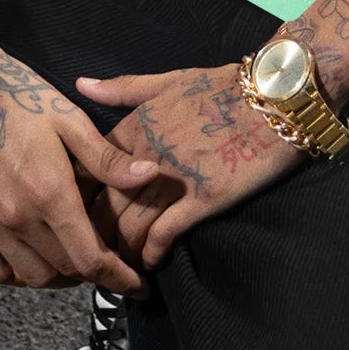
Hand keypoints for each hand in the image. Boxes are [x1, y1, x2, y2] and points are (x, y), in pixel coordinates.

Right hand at [0, 8, 159, 294]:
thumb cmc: (14, 94)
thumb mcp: (67, 118)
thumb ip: (107, 157)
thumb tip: (150, 176)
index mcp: (49, 192)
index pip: (90, 259)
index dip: (118, 279)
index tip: (137, 286)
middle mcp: (16, 217)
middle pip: (65, 271)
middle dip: (94, 273)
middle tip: (109, 261)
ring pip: (32, 277)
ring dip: (59, 276)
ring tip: (74, 258)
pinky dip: (19, 275)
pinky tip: (34, 257)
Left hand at [75, 62, 301, 266]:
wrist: (274, 96)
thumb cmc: (224, 86)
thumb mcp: (169, 80)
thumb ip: (123, 89)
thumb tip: (80, 85)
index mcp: (135, 127)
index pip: (87, 171)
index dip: (76, 198)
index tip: (74, 215)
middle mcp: (145, 155)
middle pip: (102, 206)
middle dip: (91, 234)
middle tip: (88, 254)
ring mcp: (173, 179)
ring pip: (129, 226)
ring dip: (119, 252)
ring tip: (116, 269)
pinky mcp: (202, 199)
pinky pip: (164, 235)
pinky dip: (151, 254)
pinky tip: (149, 265)